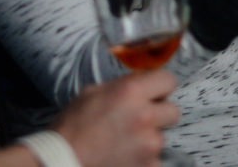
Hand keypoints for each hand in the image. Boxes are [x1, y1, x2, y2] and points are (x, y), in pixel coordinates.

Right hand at [52, 70, 179, 166]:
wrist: (64, 160)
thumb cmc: (72, 126)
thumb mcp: (93, 92)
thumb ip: (122, 86)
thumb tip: (140, 84)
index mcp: (131, 92)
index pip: (168, 80)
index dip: (160, 87)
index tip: (153, 94)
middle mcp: (145, 116)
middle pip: (173, 111)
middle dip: (159, 114)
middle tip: (140, 120)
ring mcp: (150, 144)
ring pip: (162, 136)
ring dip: (149, 138)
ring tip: (125, 142)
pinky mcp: (150, 166)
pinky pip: (156, 159)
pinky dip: (144, 159)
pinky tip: (125, 156)